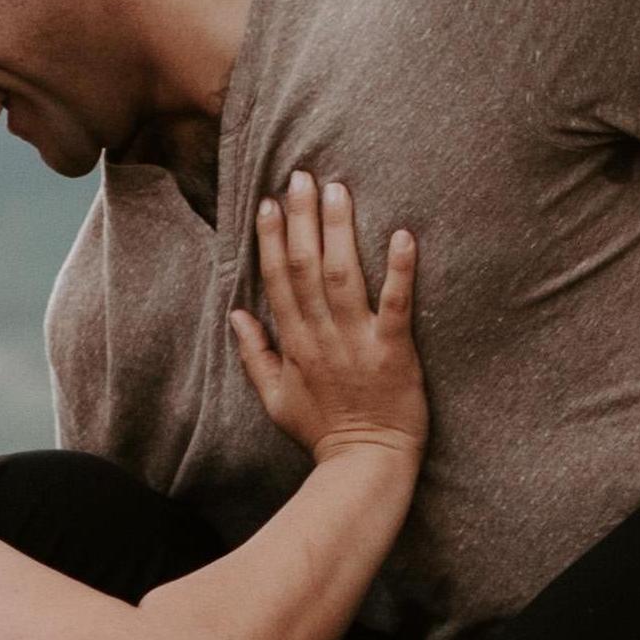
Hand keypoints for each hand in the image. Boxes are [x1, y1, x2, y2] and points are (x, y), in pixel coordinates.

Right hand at [225, 169, 424, 460]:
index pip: (277, 280)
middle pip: (305, 266)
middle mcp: (321, 335)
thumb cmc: (323, 432)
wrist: (365, 464)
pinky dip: (399, 270)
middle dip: (302, 218)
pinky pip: (395, 304)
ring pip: (342, 275)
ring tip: (339, 189)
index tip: (270, 202)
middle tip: (302, 175)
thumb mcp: (274, 397)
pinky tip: (403, 235)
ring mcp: (357, 341)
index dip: (272, 238)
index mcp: (294, 343)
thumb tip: (235, 313)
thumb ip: (255, 354)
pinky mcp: (394, 351)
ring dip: (339, 229)